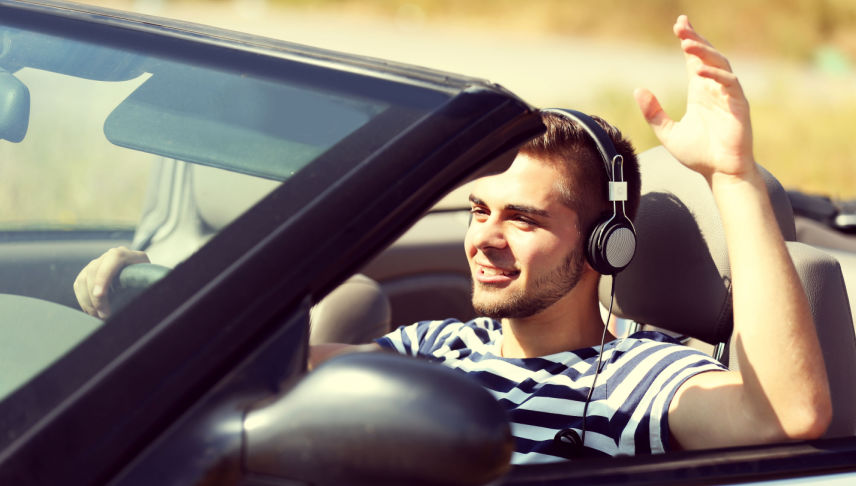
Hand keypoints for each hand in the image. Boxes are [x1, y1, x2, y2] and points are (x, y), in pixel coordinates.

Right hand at [73, 246, 149, 318]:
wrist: (142, 275)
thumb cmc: (147, 280)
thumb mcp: (149, 279)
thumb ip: (143, 282)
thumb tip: (139, 298)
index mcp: (126, 254)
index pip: (113, 259)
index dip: (104, 277)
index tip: (99, 295)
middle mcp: (110, 255)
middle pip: (94, 271)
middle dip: (96, 297)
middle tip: (103, 315)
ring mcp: (97, 262)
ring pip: (83, 279)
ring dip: (88, 301)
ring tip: (98, 316)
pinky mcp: (88, 272)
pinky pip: (79, 285)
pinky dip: (83, 300)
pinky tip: (92, 311)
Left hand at [635, 15, 754, 181]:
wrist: (720, 173)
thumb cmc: (698, 155)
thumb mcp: (668, 133)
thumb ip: (653, 113)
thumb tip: (638, 89)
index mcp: (700, 92)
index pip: (695, 59)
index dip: (688, 41)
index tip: (679, 24)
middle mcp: (715, 89)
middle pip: (707, 56)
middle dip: (695, 40)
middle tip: (680, 27)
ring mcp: (728, 96)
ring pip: (719, 64)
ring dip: (704, 52)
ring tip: (686, 44)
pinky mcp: (739, 106)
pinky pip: (730, 83)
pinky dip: (715, 75)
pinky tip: (699, 71)